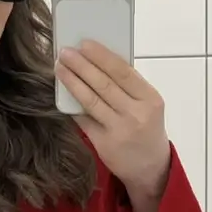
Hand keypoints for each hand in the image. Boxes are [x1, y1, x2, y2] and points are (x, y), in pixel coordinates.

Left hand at [56, 41, 170, 209]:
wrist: (151, 167)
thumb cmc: (147, 128)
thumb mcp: (147, 105)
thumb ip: (128, 86)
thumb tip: (97, 60)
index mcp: (150, 99)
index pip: (123, 72)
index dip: (102, 56)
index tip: (85, 44)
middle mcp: (136, 114)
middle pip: (104, 84)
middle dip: (82, 66)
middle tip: (65, 52)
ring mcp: (119, 131)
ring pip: (91, 101)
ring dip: (73, 82)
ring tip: (60, 68)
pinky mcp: (104, 144)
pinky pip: (84, 120)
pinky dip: (72, 105)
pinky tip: (62, 93)